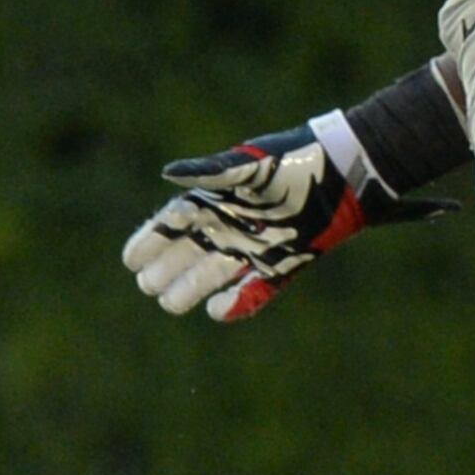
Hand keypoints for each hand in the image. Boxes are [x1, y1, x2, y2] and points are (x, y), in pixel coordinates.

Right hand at [122, 120, 454, 323]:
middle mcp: (233, 224)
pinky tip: (217, 312)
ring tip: (170, 303)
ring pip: (216, 273)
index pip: (174, 223)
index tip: (131, 261)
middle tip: (147, 286)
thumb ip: (210, 172)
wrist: (343, 177)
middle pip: (190, 252)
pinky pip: (256, 289)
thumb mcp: (249, 167)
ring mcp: (257, 247)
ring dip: (192, 287)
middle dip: (167, 269)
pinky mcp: (284, 264)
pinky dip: (238, 301)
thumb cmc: (293, 162)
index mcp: (219, 199)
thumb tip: (168, 174)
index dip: (152, 241)